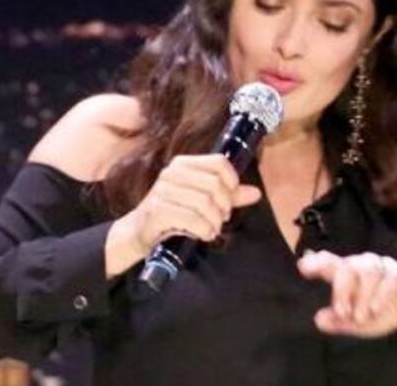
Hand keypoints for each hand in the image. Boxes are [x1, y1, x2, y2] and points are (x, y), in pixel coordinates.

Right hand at [105, 154, 260, 275]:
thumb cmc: (175, 212)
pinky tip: (204, 234)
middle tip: (221, 218)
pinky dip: (204, 229)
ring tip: (213, 228)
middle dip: (224, 206)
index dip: (232, 180)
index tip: (231, 197)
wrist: (140, 231)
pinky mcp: (157, 210)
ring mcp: (163, 190)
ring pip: (205, 203)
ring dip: (215, 221)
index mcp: (184, 163)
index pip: (219, 162)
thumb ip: (230, 196)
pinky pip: (192, 218)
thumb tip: (256, 193)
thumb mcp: (204, 201)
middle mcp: (172, 173)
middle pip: (215, 184)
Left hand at [297, 250, 396, 337]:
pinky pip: (390, 278)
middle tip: (342, 311)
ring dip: (362, 295)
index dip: (317, 262)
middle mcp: (364, 266)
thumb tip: (319, 319)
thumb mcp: (356, 323)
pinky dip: (381, 295)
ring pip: (369, 270)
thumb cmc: (378, 311)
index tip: (303, 267)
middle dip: (342, 289)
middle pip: (349, 265)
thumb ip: (338, 322)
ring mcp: (384, 267)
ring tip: (361, 316)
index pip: (330, 263)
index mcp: (348, 274)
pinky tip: (375, 309)